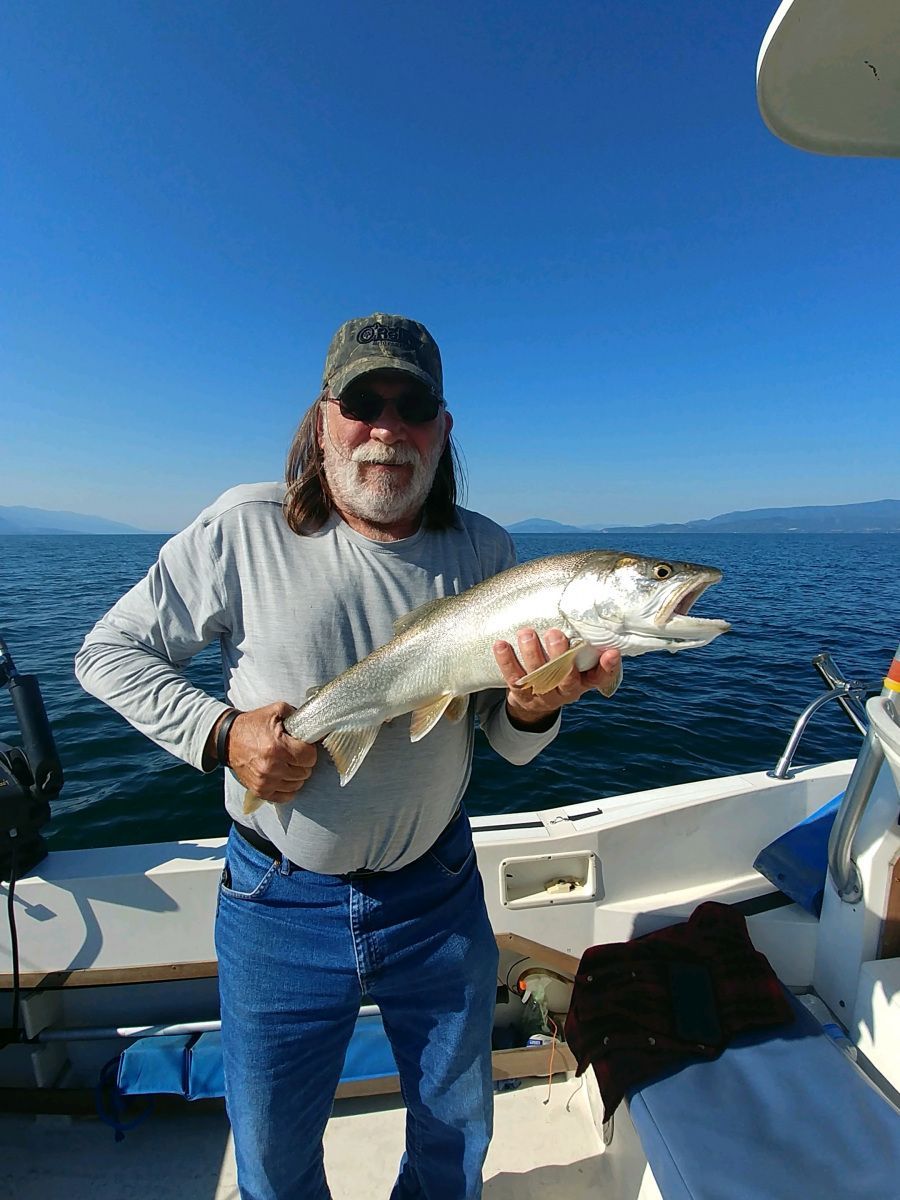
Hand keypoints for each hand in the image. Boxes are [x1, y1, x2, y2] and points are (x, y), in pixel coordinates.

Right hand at [221, 702, 317, 802]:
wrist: (228, 739)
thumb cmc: (253, 725)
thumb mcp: (275, 711)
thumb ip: (296, 714)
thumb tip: (313, 724)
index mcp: (277, 747)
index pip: (309, 757)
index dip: (309, 750)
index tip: (303, 746)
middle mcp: (271, 767)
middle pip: (305, 772)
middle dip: (303, 762)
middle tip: (295, 754)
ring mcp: (265, 781)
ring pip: (297, 785)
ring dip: (296, 775)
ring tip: (288, 764)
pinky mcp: (259, 790)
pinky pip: (286, 797)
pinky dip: (288, 788)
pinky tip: (283, 776)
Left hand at [493, 629, 622, 729]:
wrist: (535, 703)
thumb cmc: (561, 672)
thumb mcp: (577, 665)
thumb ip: (583, 646)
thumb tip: (588, 610)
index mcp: (584, 682)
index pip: (600, 677)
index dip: (608, 666)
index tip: (611, 652)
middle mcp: (566, 691)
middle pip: (566, 677)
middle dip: (560, 655)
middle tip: (555, 634)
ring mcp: (543, 694)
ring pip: (538, 677)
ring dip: (531, 653)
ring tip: (526, 633)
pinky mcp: (522, 695)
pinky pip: (513, 678)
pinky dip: (506, 660)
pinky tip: (501, 644)